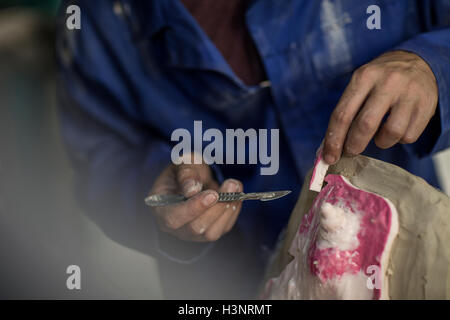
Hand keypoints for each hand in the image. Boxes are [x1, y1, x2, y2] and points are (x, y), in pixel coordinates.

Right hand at [149, 155, 242, 241]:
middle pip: (195, 228)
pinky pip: (223, 228)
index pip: (173, 218)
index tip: (212, 194)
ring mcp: (192, 233)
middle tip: (230, 185)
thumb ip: (185, 174)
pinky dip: (233, 211)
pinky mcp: (209, 232)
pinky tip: (236, 193)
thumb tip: (191, 189)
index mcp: (160, 208)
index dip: (193, 208)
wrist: (195, 178)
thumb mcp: (183, 163)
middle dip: (216, 208)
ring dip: (227, 209)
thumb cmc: (185, 171)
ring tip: (234, 186)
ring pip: (211, 232)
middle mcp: (175, 227)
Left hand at [323, 50, 437, 163]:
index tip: (329, 157)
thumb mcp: (361, 83)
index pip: (342, 114)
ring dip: (381, 142)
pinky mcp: (426, 105)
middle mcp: (387, 83)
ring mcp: (409, 93)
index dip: (333, 140)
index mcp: (364, 77)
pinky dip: (400, 139)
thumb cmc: (381, 80)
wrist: (418, 62)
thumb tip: (331, 147)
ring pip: (390, 133)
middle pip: (365, 125)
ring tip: (380, 135)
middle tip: (351, 151)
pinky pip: (409, 136)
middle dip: (354, 145)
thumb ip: (347, 110)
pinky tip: (397, 128)